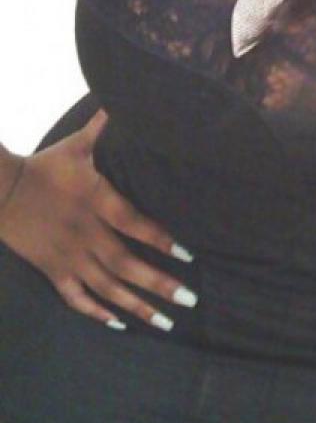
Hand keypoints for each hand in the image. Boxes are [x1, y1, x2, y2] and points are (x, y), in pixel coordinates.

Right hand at [0, 109, 196, 331]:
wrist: (0, 191)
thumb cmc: (45, 165)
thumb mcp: (78, 144)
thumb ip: (106, 125)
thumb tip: (125, 99)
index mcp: (96, 201)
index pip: (134, 224)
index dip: (160, 240)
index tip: (188, 256)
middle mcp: (86, 233)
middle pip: (126, 264)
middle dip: (159, 284)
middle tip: (189, 301)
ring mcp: (68, 256)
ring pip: (107, 288)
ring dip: (137, 306)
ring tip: (165, 322)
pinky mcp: (52, 269)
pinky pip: (76, 298)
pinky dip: (97, 312)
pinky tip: (119, 323)